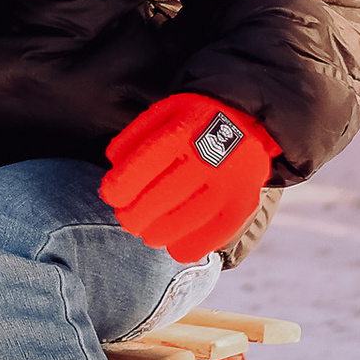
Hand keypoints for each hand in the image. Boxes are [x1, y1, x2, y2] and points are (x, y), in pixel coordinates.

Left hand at [99, 92, 279, 262]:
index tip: (110, 195)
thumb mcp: (166, 112)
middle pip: (163, 197)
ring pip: (184, 221)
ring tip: (147, 232)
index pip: (146, 162)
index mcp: (186, 129)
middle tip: (126, 219)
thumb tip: (114, 163)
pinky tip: (174, 245)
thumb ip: (137, 135)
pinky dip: (187, 247)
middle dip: (135, 215)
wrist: (248, 123)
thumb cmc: (196, 122)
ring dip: (156, 234)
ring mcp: (229, 183)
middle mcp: (209, 157)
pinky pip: (211, 237)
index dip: (122, 185)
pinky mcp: (243, 205)